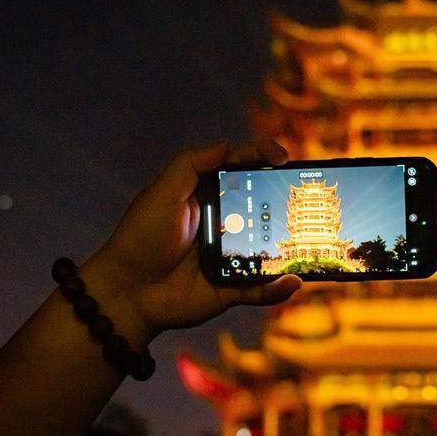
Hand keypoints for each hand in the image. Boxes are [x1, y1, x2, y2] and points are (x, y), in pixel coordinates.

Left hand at [81, 139, 301, 341]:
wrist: (127, 291)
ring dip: (290, 244)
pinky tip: (293, 280)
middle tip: (304, 195)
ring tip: (309, 238)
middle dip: (285, 200)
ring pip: (268, 248)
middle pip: (262, 207)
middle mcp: (222, 225)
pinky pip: (261, 288)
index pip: (240, 170)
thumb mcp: (163, 191)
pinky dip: (278, 287)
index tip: (282, 156)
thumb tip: (228, 144)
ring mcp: (229, 257)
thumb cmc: (141, 237)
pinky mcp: (231, 289)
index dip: (261, 158)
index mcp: (206, 197)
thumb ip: (192, 163)